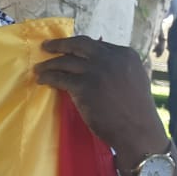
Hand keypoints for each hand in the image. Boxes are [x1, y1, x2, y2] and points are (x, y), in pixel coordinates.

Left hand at [36, 36, 167, 166]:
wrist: (138, 131)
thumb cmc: (135, 110)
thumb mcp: (133, 79)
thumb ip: (117, 68)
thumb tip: (95, 62)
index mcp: (125, 54)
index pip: (95, 44)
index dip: (77, 45)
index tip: (65, 48)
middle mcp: (111, 58)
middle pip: (78, 45)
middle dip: (59, 44)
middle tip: (45, 46)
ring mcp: (96, 71)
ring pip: (65, 62)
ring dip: (48, 64)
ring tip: (38, 69)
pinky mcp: (84, 86)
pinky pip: (59, 77)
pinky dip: (48, 78)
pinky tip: (42, 80)